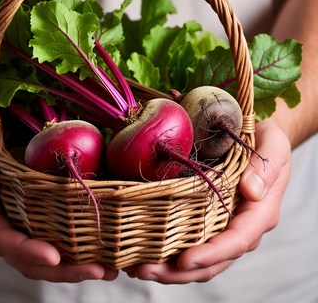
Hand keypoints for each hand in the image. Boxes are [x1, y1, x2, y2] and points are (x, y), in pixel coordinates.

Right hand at [0, 109, 117, 281]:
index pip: (0, 237)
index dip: (25, 250)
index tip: (53, 257)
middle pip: (25, 257)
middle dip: (60, 269)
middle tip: (97, 271)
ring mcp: (17, 219)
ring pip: (41, 254)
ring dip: (73, 265)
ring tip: (108, 268)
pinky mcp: (33, 213)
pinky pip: (52, 235)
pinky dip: (74, 247)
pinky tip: (100, 250)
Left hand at [123, 118, 290, 282]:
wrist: (255, 138)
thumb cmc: (264, 141)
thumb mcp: (273, 145)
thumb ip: (266, 167)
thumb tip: (251, 190)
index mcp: (258, 213)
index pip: (236, 241)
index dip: (211, 254)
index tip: (184, 260)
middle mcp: (240, 227)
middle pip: (213, 260)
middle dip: (179, 271)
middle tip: (144, 270)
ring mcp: (222, 226)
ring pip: (199, 259)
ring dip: (168, 268)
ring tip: (136, 268)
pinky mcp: (207, 220)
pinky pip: (189, 242)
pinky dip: (167, 253)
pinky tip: (143, 253)